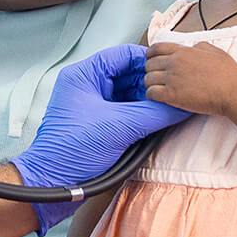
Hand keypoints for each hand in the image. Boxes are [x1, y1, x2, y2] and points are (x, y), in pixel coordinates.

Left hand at [11, 45, 190, 233]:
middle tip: (177, 93)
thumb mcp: (120, 127)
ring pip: (130, 92)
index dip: (150, 62)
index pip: (123, 54)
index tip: (174, 73)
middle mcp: (88, 84)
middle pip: (129, 73)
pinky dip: (142, 113)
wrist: (55, 182)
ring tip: (171, 107)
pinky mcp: (99, 121)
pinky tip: (158, 120)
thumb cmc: (73, 150)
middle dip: (153, 83)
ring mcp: (93, 103)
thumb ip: (154, 113)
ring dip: (149, 99)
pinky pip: (127, 109)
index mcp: (84, 75)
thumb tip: (181, 105)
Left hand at [144, 41, 236, 116]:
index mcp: (183, 51)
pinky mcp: (172, 94)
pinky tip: (159, 97)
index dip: (151, 55)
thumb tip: (194, 47)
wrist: (234, 91)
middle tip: (157, 78)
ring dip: (151, 84)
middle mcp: (174, 62)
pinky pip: (151, 93)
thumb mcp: (214, 52)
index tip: (152, 61)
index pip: (155, 48)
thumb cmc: (229, 74)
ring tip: (158, 89)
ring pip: (148, 79)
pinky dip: (152, 95)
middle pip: (149, 64)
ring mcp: (172, 78)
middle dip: (151, 71)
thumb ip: (200, 47)